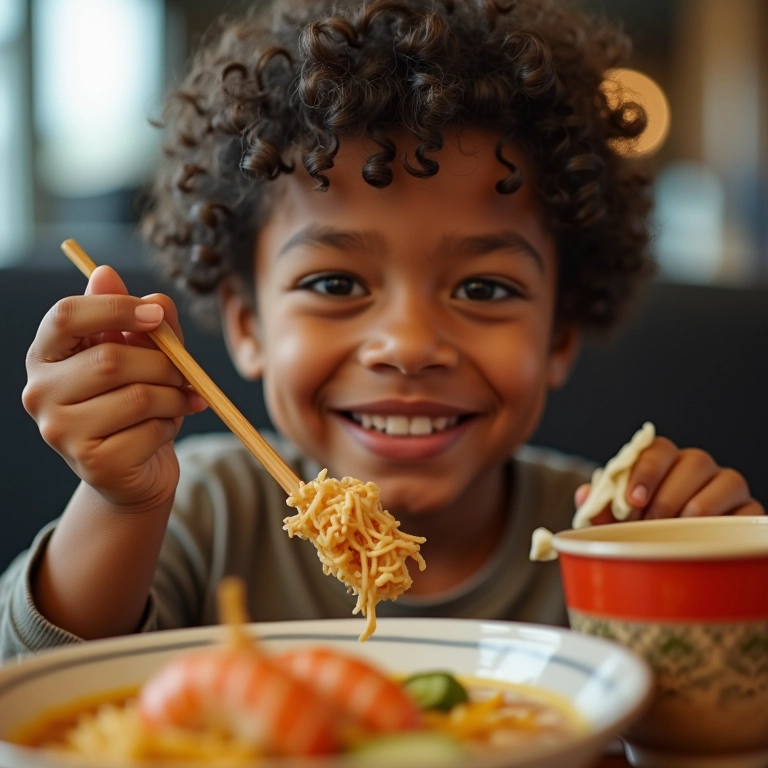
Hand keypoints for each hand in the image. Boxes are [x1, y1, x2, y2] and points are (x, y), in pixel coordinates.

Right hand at [22, 266, 206, 509]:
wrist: (135, 468)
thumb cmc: (136, 401)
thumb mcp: (144, 353)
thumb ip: (143, 320)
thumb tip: (125, 282)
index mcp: (46, 354)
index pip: (66, 316)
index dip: (116, 308)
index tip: (157, 315)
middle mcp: (40, 392)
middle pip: (111, 360)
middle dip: (163, 364)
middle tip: (186, 373)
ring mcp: (60, 432)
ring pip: (138, 397)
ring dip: (173, 397)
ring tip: (179, 401)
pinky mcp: (92, 463)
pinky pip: (149, 431)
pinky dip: (170, 426)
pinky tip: (164, 429)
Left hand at [575, 436, 764, 523]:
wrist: (671, 567)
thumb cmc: (639, 538)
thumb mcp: (613, 526)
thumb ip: (598, 509)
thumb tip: (584, 496)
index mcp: (663, 463)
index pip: (658, 448)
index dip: (646, 470)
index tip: (631, 500)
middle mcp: (698, 469)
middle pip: (693, 461)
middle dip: (667, 496)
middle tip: (648, 526)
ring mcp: (728, 488)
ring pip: (726, 481)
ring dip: (695, 511)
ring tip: (673, 536)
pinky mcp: (752, 513)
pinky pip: (751, 511)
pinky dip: (728, 526)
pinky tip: (703, 542)